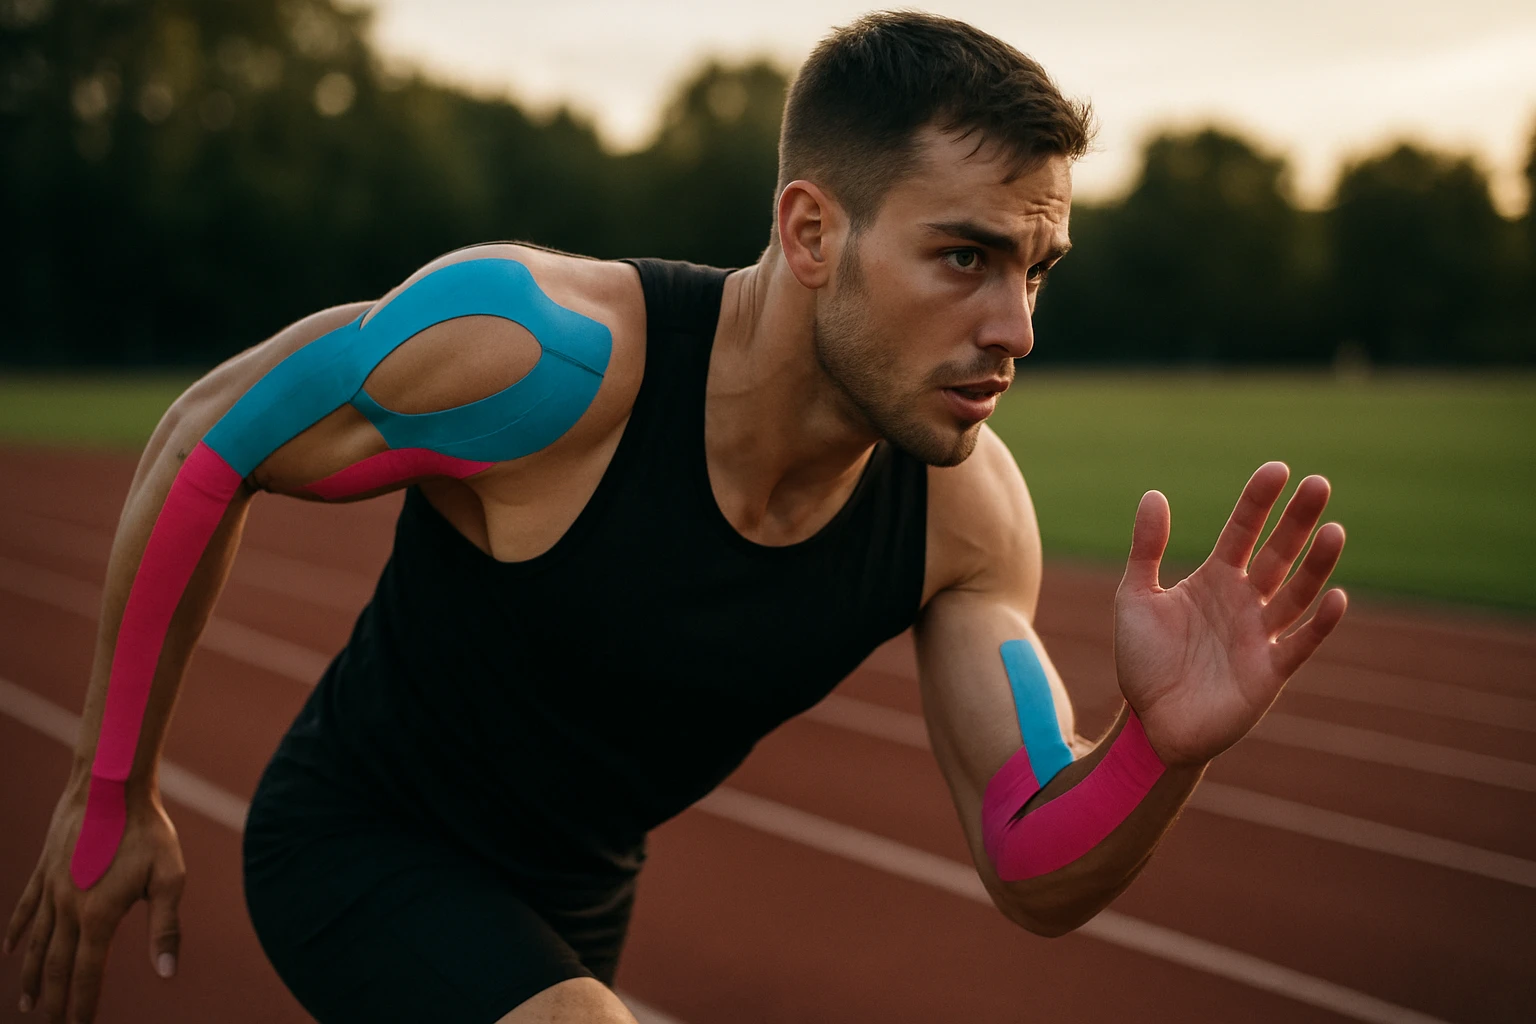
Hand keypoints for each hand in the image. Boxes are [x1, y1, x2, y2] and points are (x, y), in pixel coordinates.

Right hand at [5, 782, 184, 1021]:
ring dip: (29, 976)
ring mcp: (50, 889)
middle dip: (52, 1001)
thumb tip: (167, 973)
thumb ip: (166, 928)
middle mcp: (67, 909)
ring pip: (34, 944)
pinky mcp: (44, 870)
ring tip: (25, 1004)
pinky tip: (8, 951)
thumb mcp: (170, 878)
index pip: (85, 974)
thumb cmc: (148, 831)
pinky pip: (25, 909)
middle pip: (55, 966)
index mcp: (98, 916)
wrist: (111, 787)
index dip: (82, 1004)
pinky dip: (16, 933)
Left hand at [1113, 462, 1346, 765]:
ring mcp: (1260, 635)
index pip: (1242, 531)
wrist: (1149, 724)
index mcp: (1215, 580)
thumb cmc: (1143, 661)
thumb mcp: (1135, 597)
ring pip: (1296, 593)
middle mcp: (1244, 602)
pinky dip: (1318, 623)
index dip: (1258, 501)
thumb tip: (1153, 493)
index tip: (1277, 469)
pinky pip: (1299, 644)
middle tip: (1319, 484)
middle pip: (1278, 554)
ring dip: (1317, 564)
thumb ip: (1146, 549)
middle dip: (1298, 521)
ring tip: (1334, 530)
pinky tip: (1334, 597)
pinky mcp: (1269, 672)